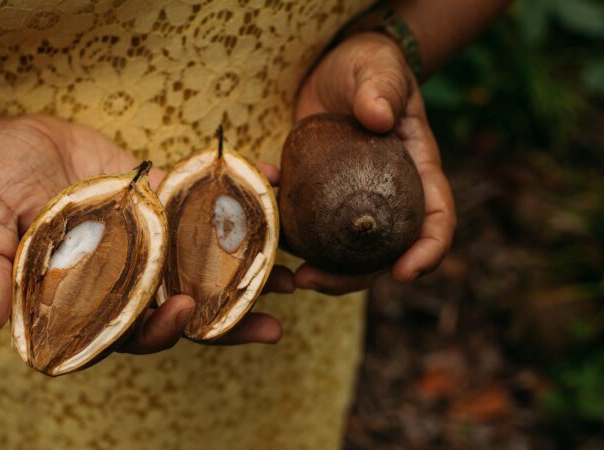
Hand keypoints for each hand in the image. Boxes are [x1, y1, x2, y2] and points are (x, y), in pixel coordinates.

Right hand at [0, 114, 287, 355]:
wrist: (6, 139)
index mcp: (84, 295)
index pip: (125, 329)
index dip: (156, 330)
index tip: (182, 313)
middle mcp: (123, 274)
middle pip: (177, 306)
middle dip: (224, 318)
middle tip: (272, 321)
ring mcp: (146, 238)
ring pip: (200, 263)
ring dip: (245, 270)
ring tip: (293, 273)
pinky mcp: (159, 200)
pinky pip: (199, 205)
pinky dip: (237, 199)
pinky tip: (275, 186)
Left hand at [292, 32, 456, 294]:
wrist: (335, 70)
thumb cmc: (368, 67)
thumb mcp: (379, 70)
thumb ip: (381, 89)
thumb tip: (377, 117)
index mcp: (417, 172)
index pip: (435, 218)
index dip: (427, 250)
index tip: (404, 273)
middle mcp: (388, 197)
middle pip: (381, 252)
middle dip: (352, 278)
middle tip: (312, 280)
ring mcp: (351, 202)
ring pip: (342, 251)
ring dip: (315, 268)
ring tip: (287, 275)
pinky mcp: (319, 197)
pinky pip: (305, 223)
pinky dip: (284, 228)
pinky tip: (262, 213)